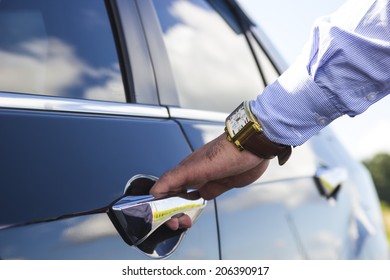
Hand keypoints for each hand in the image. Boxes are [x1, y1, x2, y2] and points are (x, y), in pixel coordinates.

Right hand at [150, 133, 268, 215]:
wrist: (252, 147)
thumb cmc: (227, 152)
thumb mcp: (199, 166)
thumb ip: (176, 177)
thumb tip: (155, 191)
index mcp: (184, 170)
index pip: (163, 189)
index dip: (159, 204)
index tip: (162, 218)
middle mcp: (192, 175)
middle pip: (173, 195)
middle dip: (171, 211)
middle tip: (178, 223)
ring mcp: (205, 180)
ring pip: (186, 197)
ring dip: (181, 210)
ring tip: (184, 221)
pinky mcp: (217, 184)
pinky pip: (201, 197)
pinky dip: (195, 205)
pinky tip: (194, 209)